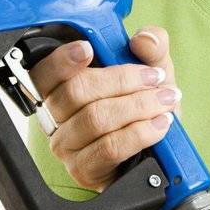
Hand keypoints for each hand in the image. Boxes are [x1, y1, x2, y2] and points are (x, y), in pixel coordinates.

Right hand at [28, 25, 181, 191]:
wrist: (157, 156)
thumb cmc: (145, 109)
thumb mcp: (154, 72)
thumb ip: (152, 49)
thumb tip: (142, 40)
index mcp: (62, 87)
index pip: (45, 72)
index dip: (63, 60)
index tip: (88, 48)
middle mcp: (56, 117)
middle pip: (76, 91)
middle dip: (122, 80)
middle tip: (154, 78)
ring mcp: (67, 146)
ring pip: (96, 119)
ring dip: (137, 106)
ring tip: (164, 102)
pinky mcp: (83, 169)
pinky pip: (110, 147)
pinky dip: (140, 133)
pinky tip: (160, 125)